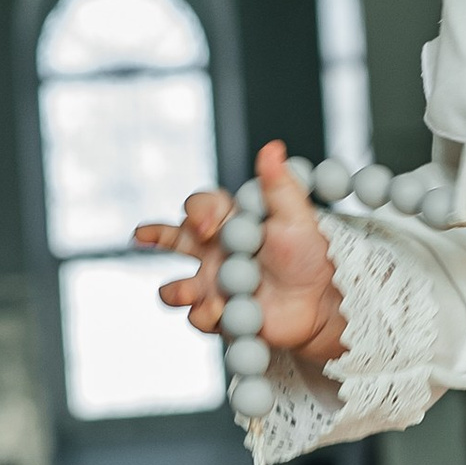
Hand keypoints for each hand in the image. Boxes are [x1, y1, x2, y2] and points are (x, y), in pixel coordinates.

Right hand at [135, 142, 346, 370]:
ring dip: (176, 290)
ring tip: (190, 292)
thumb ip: (279, 185)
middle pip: (172, 239)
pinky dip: (206, 316)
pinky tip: (223, 314)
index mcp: (229, 220)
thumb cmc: (311, 251)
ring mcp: (212, 284)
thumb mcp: (296, 216)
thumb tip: (272, 147)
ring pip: (175, 286)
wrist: (322, 299)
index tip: (208, 225)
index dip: (197, 212)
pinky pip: (197, 316)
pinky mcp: (218, 314)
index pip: (200, 206)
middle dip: (155, 236)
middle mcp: (213, 250)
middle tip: (143, 237)